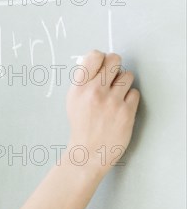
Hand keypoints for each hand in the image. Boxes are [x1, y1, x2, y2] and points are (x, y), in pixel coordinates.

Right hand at [65, 50, 139, 175]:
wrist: (88, 151)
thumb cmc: (82, 126)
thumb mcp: (73, 101)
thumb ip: (84, 81)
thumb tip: (97, 62)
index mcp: (78, 88)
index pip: (94, 56)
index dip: (101, 58)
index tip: (102, 64)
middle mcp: (94, 92)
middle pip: (114, 60)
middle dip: (115, 66)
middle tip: (113, 76)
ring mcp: (111, 101)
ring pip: (127, 75)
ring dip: (124, 83)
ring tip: (116, 94)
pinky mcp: (126, 111)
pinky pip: (134, 92)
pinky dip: (129, 98)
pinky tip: (121, 107)